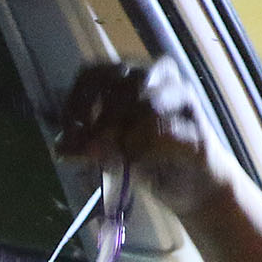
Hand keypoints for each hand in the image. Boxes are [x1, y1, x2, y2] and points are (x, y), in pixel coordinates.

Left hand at [55, 58, 236, 215]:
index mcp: (133, 77)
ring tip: (121, 157)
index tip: (70, 131)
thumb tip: (61, 147)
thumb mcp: (110, 155)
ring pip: (148, 103)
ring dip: (126, 134)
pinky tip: (140, 163)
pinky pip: (167, 133)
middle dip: (103, 120)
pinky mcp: (199, 132)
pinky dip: (147, 150)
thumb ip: (88, 147)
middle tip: (93, 150)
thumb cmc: (151, 162)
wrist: (195, 189)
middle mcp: (160, 79)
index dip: (78, 99)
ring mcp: (184, 103)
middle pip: (123, 83)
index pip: (96, 73)